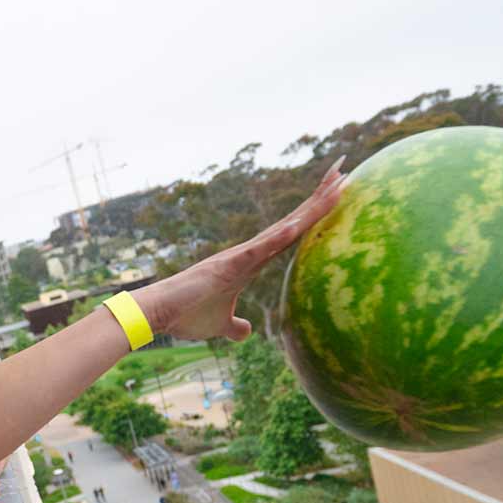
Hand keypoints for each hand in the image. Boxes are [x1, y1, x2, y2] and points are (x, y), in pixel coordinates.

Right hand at [136, 160, 344, 342]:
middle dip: (320, 197)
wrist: (158, 313)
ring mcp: (241, 255)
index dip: (313, 214)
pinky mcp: (229, 265)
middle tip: (345, 171)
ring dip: (311, 207)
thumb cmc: (186, 316)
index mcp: (252, 262)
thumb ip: (235, 326)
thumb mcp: (220, 325)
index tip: (335, 194)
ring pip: (285, 227)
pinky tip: (301, 222)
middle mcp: (251, 252)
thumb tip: (247, 331)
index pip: (291, 234)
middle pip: (294, 221)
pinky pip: (261, 248)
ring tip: (337, 182)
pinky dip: (281, 235)